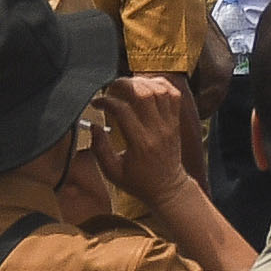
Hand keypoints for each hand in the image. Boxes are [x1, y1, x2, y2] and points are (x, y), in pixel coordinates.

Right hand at [94, 74, 201, 212]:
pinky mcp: (176, 122)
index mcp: (140, 143)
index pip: (123, 110)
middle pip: (144, 94)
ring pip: (160, 90)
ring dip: (141, 82)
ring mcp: (170, 124)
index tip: (96, 103)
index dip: (106, 101)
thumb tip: (94, 126)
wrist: (168, 189)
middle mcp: (157, 130)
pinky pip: (173, 94)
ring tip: (127, 85)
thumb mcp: (112, 172)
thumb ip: (100, 149)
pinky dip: (160, 84)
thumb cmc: (139, 182)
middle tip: (111, 87)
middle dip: (124, 84)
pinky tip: (146, 86)